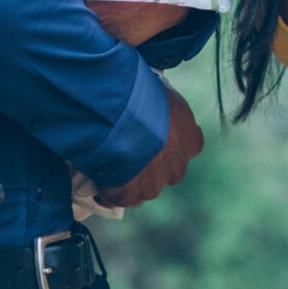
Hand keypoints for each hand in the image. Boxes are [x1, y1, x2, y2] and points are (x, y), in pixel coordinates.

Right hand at [96, 81, 201, 207]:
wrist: (124, 119)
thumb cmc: (144, 95)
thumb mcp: (162, 91)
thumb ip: (161, 104)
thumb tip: (150, 98)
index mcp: (191, 140)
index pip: (189, 145)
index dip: (172, 141)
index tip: (156, 133)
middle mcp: (177, 168)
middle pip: (166, 170)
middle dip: (151, 163)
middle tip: (129, 147)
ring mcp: (154, 186)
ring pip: (143, 186)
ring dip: (130, 178)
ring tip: (108, 161)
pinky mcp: (129, 197)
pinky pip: (118, 196)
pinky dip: (109, 190)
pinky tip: (97, 176)